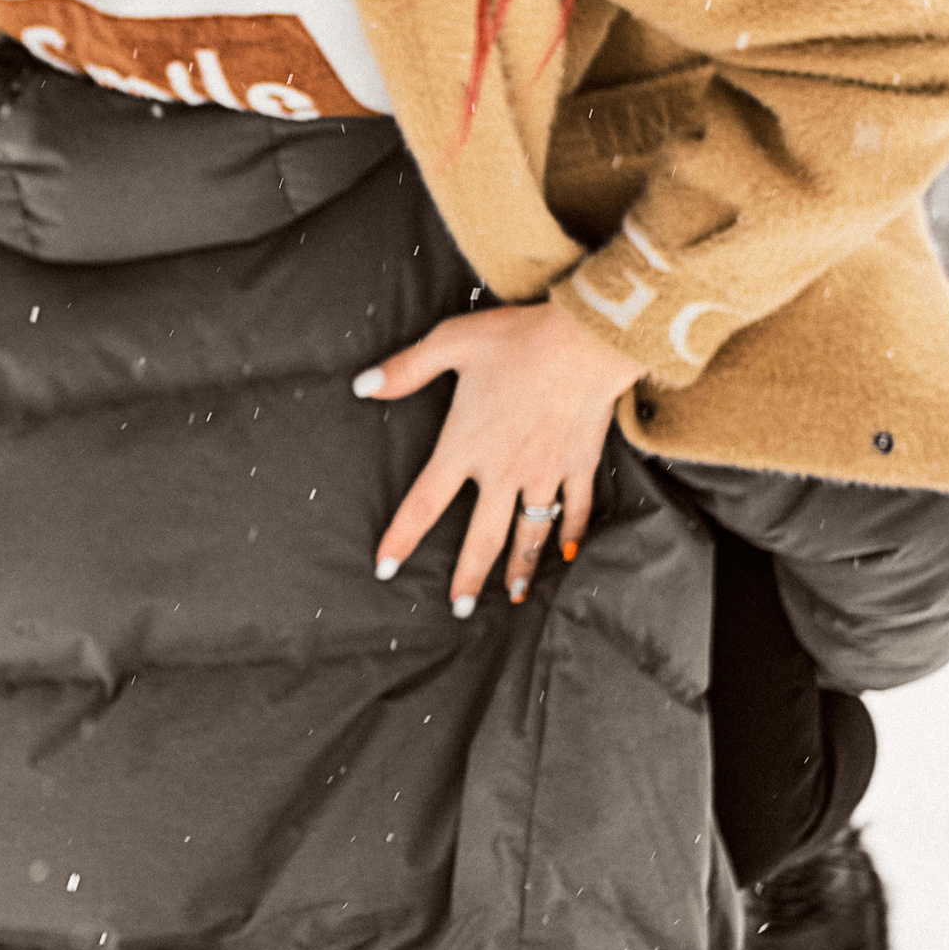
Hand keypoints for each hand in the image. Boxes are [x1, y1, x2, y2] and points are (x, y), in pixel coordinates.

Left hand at [354, 291, 638, 614]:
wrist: (587, 340)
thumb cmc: (518, 339)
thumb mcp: (452, 343)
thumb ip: (405, 369)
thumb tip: (361, 385)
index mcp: (465, 445)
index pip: (423, 503)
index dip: (401, 538)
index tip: (385, 567)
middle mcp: (503, 470)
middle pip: (481, 537)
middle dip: (468, 577)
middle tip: (458, 610)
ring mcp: (545, 472)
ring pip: (529, 533)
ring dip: (519, 569)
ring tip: (511, 597)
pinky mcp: (579, 465)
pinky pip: (575, 510)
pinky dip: (571, 536)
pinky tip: (566, 557)